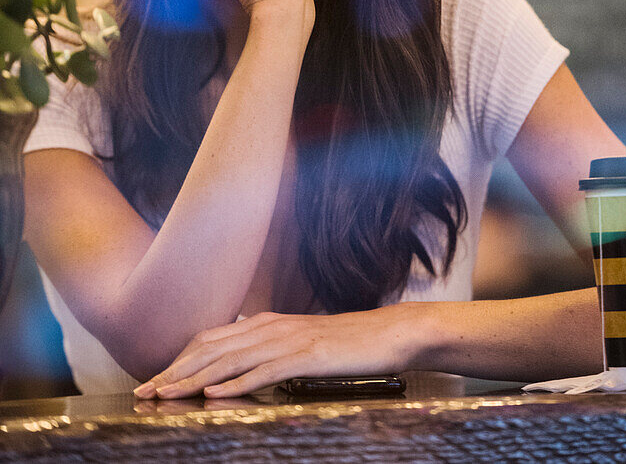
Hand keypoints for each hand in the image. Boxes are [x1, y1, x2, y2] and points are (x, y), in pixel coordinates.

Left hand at [133, 307, 414, 398]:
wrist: (388, 333)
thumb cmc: (347, 344)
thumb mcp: (301, 342)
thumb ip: (269, 348)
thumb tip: (238, 360)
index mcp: (267, 322)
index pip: (211, 339)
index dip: (180, 359)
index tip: (154, 381)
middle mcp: (271, 326)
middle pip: (211, 348)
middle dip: (175, 371)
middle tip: (145, 393)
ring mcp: (288, 339)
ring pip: (230, 360)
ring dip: (194, 379)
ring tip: (167, 395)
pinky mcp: (306, 356)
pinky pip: (264, 371)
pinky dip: (236, 384)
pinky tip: (215, 395)